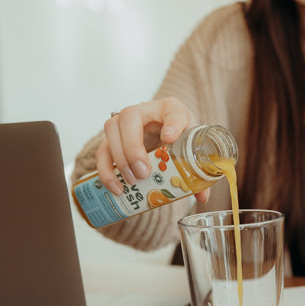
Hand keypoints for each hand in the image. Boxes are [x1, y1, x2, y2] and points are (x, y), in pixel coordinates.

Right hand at [95, 97, 209, 202]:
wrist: (164, 133)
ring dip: (119, 158)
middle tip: (144, 172)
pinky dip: (106, 170)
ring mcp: (124, 123)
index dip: (172, 123)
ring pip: (111, 129)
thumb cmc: (178, 137)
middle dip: (133, 146)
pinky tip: (116, 187)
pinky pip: (102, 151)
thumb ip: (196, 170)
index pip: (173, 110)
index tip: (170, 139)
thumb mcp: (190, 148)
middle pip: (130, 116)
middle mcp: (144, 111)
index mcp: (170, 109)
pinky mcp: (112, 139)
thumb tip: (202, 196)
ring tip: (132, 181)